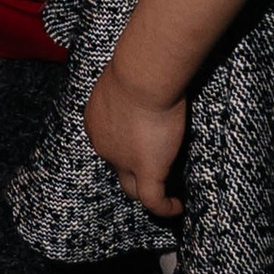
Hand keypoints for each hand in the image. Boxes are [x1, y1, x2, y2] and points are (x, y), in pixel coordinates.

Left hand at [84, 58, 186, 218]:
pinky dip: (164, 208)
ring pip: (132, 189)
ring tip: (165, 197)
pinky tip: (176, 207)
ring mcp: (123, 161)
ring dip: (146, 193)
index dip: (124, 149)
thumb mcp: (128, 75)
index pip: (108, 144)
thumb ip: (134, 84)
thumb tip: (149, 78)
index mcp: (96, 121)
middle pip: (117, 168)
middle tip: (156, 170)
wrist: (142, 76)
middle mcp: (104, 145)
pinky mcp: (148, 169)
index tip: (143, 144)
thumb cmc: (137, 65)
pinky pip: (153, 200)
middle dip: (132, 172)